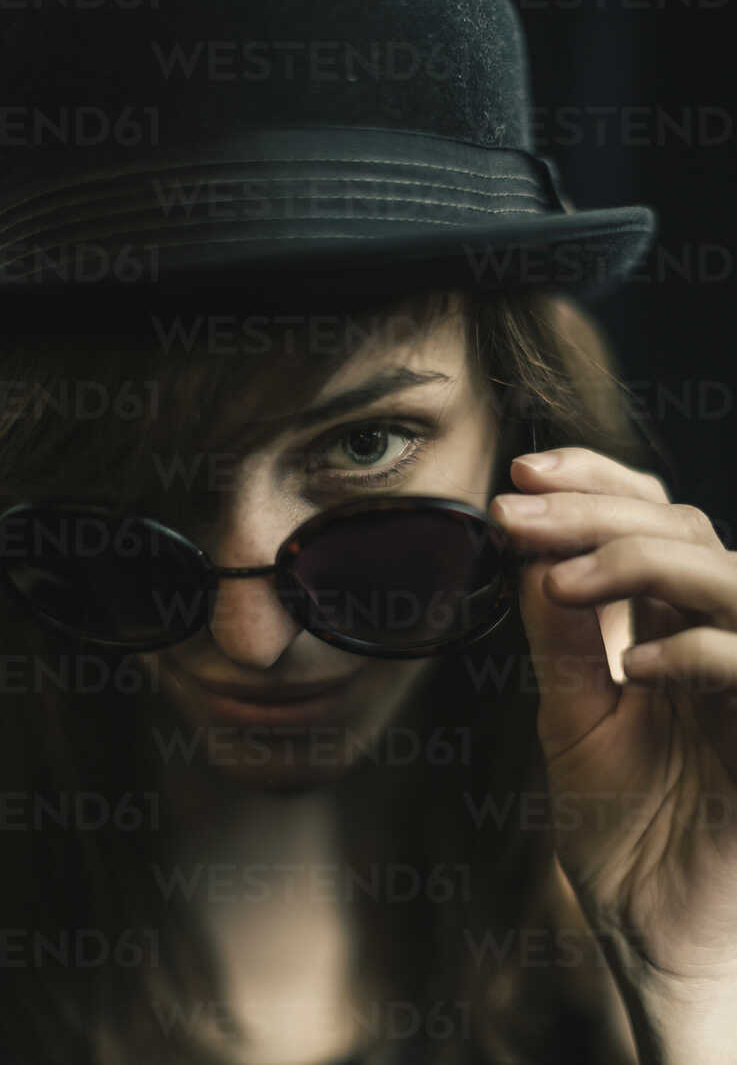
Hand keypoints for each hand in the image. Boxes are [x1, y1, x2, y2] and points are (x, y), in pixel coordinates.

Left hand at [489, 447, 736, 998]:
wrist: (655, 933)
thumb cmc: (621, 828)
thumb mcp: (573, 716)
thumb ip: (562, 638)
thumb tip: (532, 554)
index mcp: (669, 627)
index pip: (651, 517)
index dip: (596, 480)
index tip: (521, 475)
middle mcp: (713, 638)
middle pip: (680, 526)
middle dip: (592, 509)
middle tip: (512, 511)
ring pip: (724, 575)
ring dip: (637, 559)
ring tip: (558, 579)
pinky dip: (696, 651)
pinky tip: (631, 668)